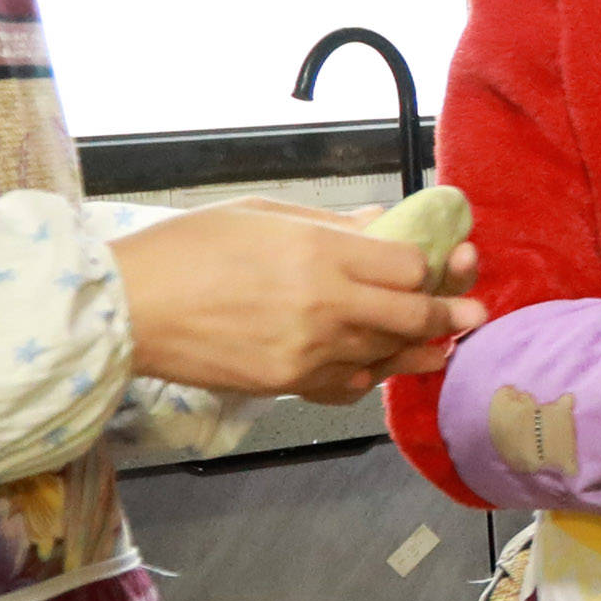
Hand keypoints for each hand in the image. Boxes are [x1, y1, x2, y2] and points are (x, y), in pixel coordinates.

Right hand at [111, 206, 472, 403]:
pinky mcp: (287, 385)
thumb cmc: (185, 249)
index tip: (446, 259)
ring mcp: (308, 352)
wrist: (127, 310)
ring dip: (419, 349)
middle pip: (413, 315)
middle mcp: (325, 306)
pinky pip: (347, 386)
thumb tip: (382, 222)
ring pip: (386, 356)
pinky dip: (367, 376)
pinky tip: (375, 367)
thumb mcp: (262, 213)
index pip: (409, 265)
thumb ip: (332, 223)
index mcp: (320, 253)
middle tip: (474, 311)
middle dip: (450, 312)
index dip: (434, 264)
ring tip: (442, 345)